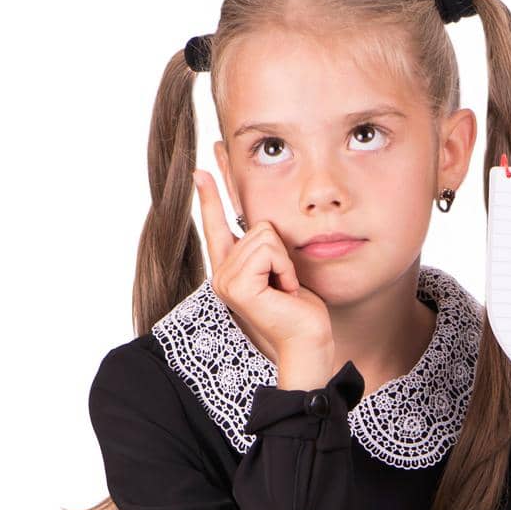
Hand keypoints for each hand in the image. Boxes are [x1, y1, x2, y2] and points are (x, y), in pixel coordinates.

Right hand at [192, 171, 332, 368]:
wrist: (308, 339)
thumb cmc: (301, 307)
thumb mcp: (281, 267)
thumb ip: (265, 245)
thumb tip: (264, 220)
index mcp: (230, 268)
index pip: (217, 224)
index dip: (210, 196)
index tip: (201, 170)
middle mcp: (221, 273)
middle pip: (255, 225)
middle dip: (281, 252)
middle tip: (285, 283)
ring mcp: (225, 281)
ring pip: (263, 235)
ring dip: (285, 262)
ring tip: (284, 288)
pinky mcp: (237, 286)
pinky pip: (268, 250)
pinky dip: (284, 268)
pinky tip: (284, 291)